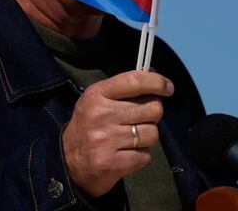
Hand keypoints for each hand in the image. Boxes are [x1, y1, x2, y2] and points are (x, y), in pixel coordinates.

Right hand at [61, 70, 173, 197]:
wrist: (69, 162)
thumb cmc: (90, 126)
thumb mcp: (99, 100)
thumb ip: (125, 87)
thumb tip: (155, 75)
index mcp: (97, 94)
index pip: (135, 81)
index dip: (157, 82)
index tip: (168, 88)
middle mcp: (101, 115)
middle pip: (152, 109)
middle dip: (152, 115)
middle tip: (139, 120)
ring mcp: (106, 140)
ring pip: (152, 133)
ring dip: (146, 137)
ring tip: (129, 139)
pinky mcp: (113, 163)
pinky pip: (146, 155)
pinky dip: (140, 155)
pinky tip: (126, 153)